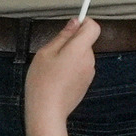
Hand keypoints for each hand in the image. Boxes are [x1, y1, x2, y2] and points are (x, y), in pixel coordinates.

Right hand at [24, 18, 98, 135]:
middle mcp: (89, 60)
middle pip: (86, 42)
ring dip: (71, 57)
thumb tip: (75, 22)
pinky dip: (72, 69)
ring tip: (52, 70)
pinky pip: (81, 68)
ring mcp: (89, 73)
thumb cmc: (42, 81)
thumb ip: (63, 36)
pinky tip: (58, 80)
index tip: (70, 27)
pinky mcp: (86, 84)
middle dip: (72, 43)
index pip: (94, 27)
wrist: (47, 112)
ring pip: (82, 56)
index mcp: (80, 49)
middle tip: (52, 54)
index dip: (84, 23)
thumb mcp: (45, 53)